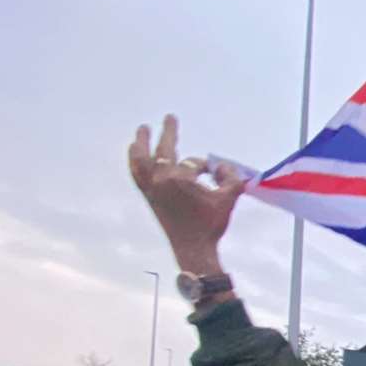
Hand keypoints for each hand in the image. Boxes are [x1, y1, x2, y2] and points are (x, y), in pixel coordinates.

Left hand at [128, 115, 245, 275]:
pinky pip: (137, 175)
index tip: (214, 176)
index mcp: (179, 178)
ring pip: (141, 160)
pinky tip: (135, 154)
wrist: (193, 248)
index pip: (194, 162)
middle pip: (163, 150)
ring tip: (142, 131)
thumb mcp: (229, 198)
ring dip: (141, 144)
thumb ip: (230, 177)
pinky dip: (135, 162)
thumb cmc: (211, 224)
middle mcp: (161, 180)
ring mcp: (152, 188)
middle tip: (169, 117)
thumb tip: (220, 167)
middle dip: (168, 133)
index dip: (206, 167)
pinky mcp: (148, 197)